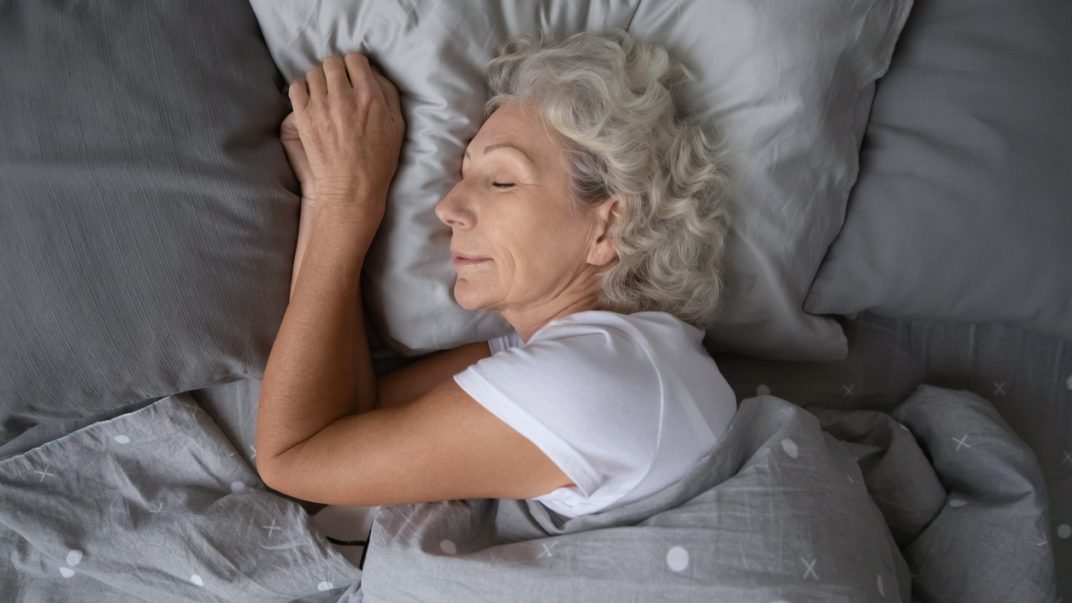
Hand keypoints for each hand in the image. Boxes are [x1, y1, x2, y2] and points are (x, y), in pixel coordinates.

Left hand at [287, 53, 404, 222]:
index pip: (355, 59)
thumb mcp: (397, 126)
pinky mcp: (303, 118)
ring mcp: (321, 107)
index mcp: (370, 97)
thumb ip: (388, 94)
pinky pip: (296, 87)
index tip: (354, 76)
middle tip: (338, 84)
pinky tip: (310, 101)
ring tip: (323, 94)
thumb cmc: (378, 161)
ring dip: (319, 80)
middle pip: (332, 62)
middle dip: (336, 70)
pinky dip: (302, 89)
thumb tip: (373, 72)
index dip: (354, 65)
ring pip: (313, 73)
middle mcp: (344, 97)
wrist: (350, 189)